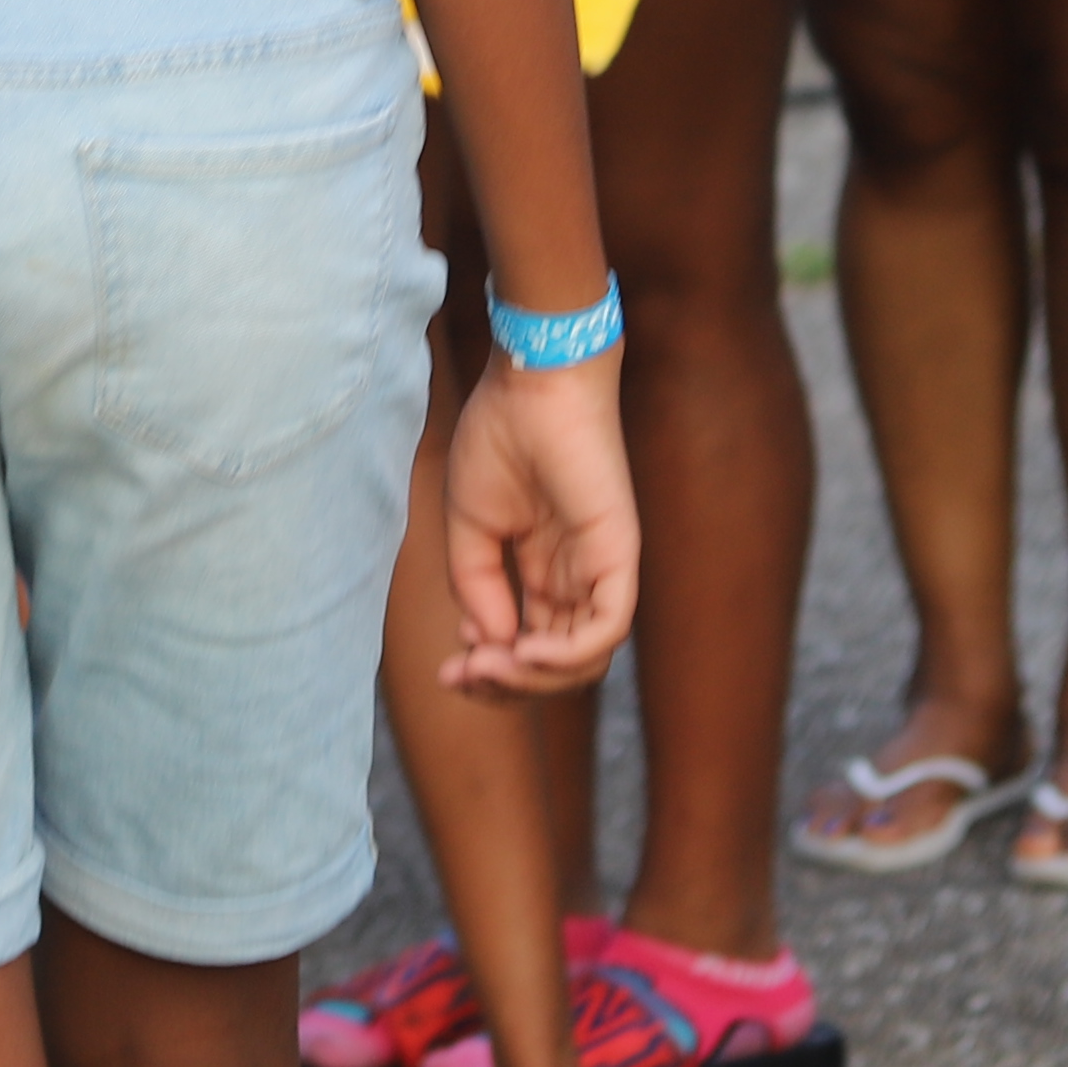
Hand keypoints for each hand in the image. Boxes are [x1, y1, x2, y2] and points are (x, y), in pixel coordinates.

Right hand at [435, 354, 639, 696]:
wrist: (529, 384)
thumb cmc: (499, 438)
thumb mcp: (471, 526)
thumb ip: (478, 587)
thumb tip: (490, 643)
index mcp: (546, 569)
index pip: (529, 644)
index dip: (490, 668)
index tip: (449, 669)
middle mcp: (578, 576)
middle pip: (556, 662)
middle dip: (507, 682)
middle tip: (462, 675)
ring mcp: (601, 567)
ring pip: (586, 657)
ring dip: (534, 676)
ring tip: (489, 665)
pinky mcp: (618, 554)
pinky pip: (608, 626)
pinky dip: (569, 653)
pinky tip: (524, 652)